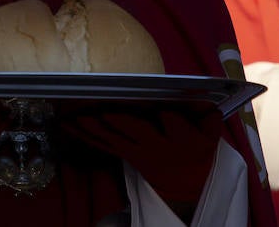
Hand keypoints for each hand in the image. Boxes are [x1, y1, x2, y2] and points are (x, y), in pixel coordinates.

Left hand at [62, 105, 222, 202]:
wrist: (186, 182)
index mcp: (182, 138)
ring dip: (93, 126)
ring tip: (75, 115)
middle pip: (137, 131)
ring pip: (114, 137)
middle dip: (120, 122)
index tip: (161, 109)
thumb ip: (205, 113)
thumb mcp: (210, 131)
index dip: (166, 116)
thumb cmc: (198, 147)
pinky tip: (67, 124)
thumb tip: (198, 96)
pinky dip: (83, 133)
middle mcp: (156, 145)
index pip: (173, 123)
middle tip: (103, 112)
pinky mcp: (124, 153)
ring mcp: (137, 150)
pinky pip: (102, 144)